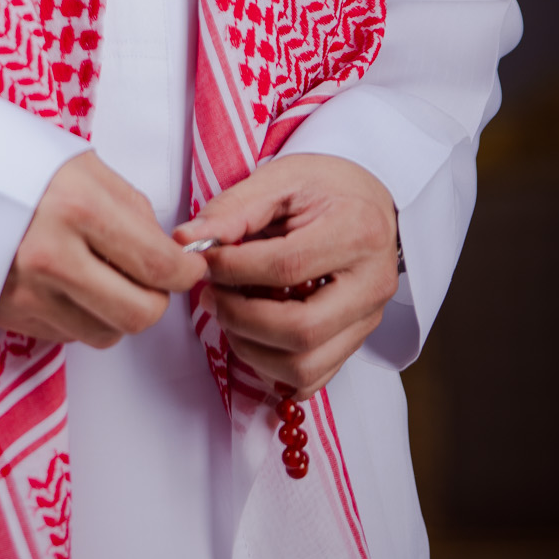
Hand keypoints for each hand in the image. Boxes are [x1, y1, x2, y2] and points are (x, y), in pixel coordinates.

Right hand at [0, 153, 209, 348]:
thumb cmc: (13, 162)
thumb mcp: (78, 163)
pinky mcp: (9, 316)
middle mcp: (53, 258)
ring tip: (101, 274)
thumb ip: (129, 207)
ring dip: (117, 311)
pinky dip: (80, 315)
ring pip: (107, 333)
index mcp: (77, 207)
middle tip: (151, 277)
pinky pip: (69, 334)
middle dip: (156, 299)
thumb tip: (168, 250)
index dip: (185, 273)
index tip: (190, 267)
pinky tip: (65, 281)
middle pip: (139, 315)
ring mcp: (28, 293)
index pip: (157, 266)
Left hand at [175, 153, 399, 396]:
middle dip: (241, 318)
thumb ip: (233, 210)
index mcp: (355, 233)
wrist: (368, 200)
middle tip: (210, 296)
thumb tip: (188, 239)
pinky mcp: (357, 341)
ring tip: (228, 315)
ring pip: (306, 366)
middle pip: (301, 329)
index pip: (287, 267)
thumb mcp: (279, 180)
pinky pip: (313, 378)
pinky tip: (252, 336)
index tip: (203, 260)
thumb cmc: (325, 186)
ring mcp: (368, 319)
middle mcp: (371, 284)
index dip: (234, 269)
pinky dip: (273, 368)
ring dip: (252, 350)